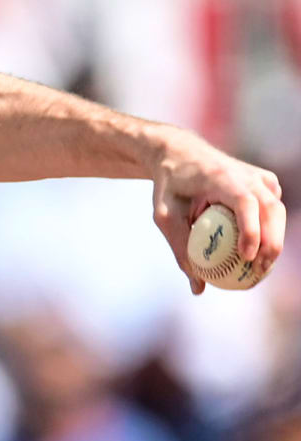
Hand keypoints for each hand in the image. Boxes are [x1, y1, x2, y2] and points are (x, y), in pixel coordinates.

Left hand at [149, 126, 285, 293]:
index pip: (245, 203)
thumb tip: (198, 287)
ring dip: (274, 240)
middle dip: (271, 243)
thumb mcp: (164, 216)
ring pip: (278, 211)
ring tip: (261, 269)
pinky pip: (273, 209)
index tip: (246, 257)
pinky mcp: (265, 182)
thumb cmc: (170, 187)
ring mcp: (259, 177)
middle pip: (271, 209)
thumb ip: (180, 248)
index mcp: (221, 177)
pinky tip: (259, 252)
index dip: (252, 231)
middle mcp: (246, 174)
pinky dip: (270, 230)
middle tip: (258, 271)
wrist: (180, 153)